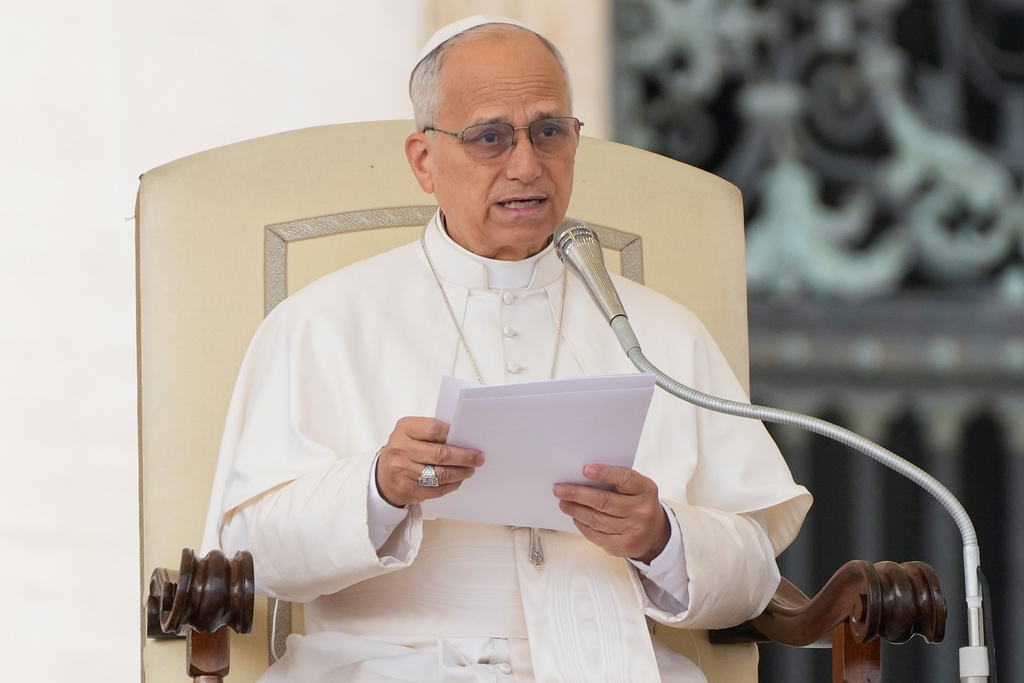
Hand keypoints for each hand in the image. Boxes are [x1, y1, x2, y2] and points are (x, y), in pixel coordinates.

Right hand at [375, 417, 483, 506]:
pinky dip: (452, 484)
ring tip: (470, 469)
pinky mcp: (409, 490)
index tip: (466, 437)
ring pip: (441, 474)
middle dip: (464, 456)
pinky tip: (458, 479)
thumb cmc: (403, 449)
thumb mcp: (411, 432)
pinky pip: (437, 489)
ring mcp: (404, 471)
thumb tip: (461, 437)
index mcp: (404, 430)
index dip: (452, 433)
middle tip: (477, 457)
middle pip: (440, 454)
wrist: (382, 476)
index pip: (433, 429)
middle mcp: (401, 449)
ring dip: (461, 472)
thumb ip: (432, 432)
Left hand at [553, 464, 669, 563]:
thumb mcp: (637, 488)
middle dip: (578, 494)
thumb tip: (583, 477)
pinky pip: (595, 535)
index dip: (604, 473)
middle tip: (560, 489)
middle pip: (604, 501)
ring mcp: (632, 530)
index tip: (585, 469)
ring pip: (596, 519)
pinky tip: (575, 516)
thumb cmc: (639, 503)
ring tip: (563, 502)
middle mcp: (641, 511)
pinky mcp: (621, 546)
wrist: (655, 534)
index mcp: (645, 490)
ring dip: (575, 510)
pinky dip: (581, 524)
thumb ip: (617, 481)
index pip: (624, 478)